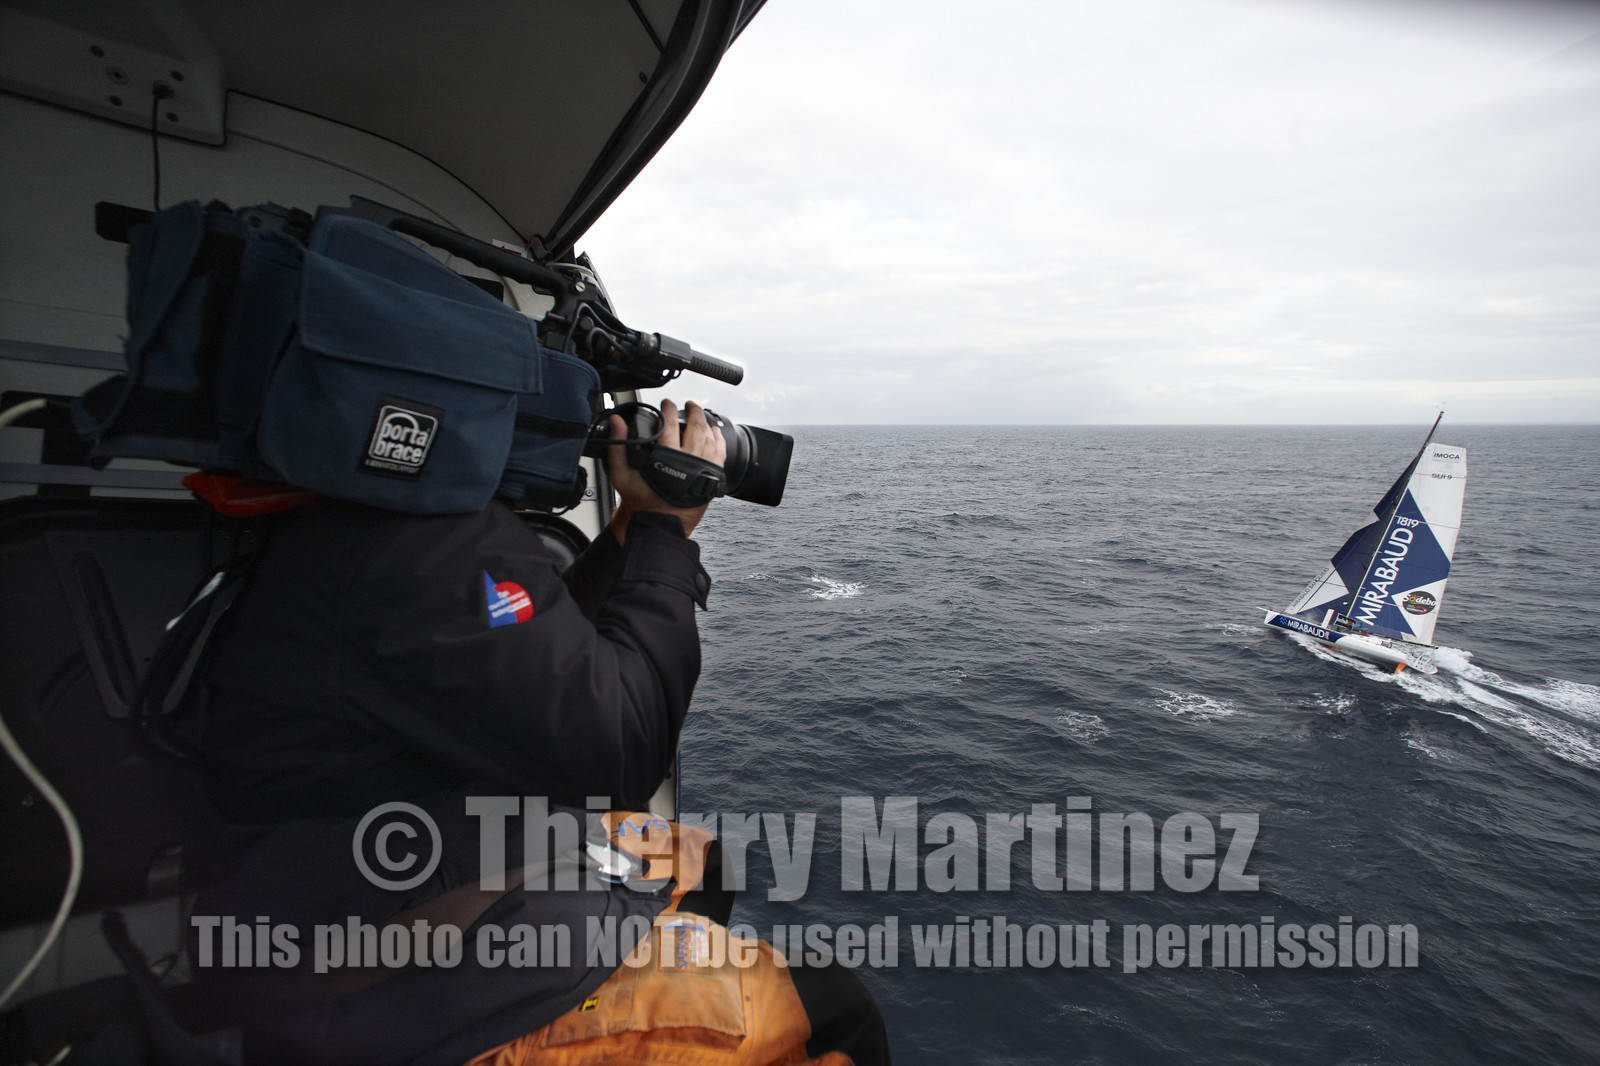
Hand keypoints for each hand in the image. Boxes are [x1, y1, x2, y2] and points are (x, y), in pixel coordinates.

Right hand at [607, 399, 726, 541]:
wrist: (660, 525)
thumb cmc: (642, 503)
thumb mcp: (621, 475)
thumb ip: (618, 446)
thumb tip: (616, 421)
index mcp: (667, 457)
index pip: (670, 423)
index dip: (669, 409)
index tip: (667, 403)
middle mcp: (688, 461)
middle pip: (696, 426)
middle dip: (693, 411)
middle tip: (688, 405)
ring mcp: (703, 469)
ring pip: (710, 438)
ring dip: (706, 423)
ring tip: (700, 416)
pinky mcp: (711, 477)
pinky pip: (720, 453)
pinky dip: (718, 440)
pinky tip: (713, 433)